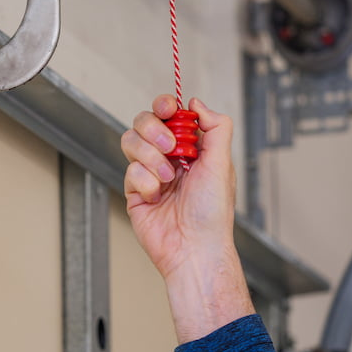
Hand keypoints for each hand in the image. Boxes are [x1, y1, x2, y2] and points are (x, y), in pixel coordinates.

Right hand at [121, 95, 253, 342]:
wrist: (193, 248)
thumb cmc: (212, 213)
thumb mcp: (222, 163)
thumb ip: (216, 127)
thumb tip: (197, 103)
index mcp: (191, 148)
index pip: (170, 114)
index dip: (165, 105)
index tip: (168, 108)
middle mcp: (169, 157)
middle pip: (145, 122)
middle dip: (154, 131)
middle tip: (170, 149)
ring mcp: (149, 172)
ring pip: (131, 142)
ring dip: (150, 158)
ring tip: (167, 179)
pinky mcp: (134, 190)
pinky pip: (129, 171)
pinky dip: (145, 182)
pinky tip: (157, 197)